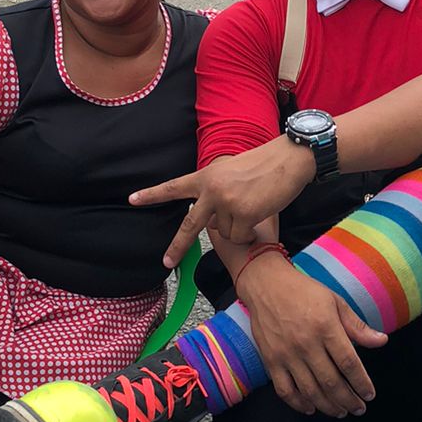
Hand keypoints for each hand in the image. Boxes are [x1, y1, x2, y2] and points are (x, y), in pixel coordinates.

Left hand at [131, 136, 315, 267]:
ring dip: (239, 227)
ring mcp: (226, 203)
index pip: (174, 187)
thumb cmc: (264, 165)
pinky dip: (250, 232)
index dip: (152, 194)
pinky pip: (241, 236)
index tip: (132, 199)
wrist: (289, 159)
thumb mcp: (231, 172)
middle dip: (177, 246)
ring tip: (254, 205)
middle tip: (166, 262)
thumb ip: (215, 192)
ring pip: (225, 233)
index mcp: (206, 176)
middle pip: (190, 225)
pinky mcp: (243, 214)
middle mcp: (211, 190)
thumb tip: (212, 222)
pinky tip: (260, 212)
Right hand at [239, 254, 385, 415]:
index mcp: (326, 327)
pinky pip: (284, 390)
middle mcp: (306, 344)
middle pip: (331, 382)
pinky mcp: (270, 361)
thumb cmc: (304, 292)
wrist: (266, 285)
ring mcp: (286, 354)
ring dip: (328, 406)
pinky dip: (298, 403)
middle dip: (348, 400)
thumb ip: (357, 326)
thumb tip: (382, 341)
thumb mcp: (336, 302)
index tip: (369, 394)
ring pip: (310, 390)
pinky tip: (310, 407)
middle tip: (358, 408)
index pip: (349, 364)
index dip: (361, 383)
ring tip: (340, 411)